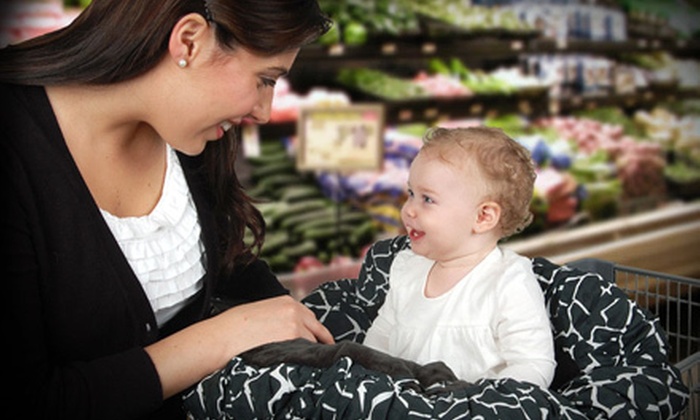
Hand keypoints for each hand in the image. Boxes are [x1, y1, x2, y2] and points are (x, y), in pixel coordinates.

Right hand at [146, 295, 332, 398]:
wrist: (223, 337)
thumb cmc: (234, 326)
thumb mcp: (261, 310)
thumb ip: (279, 315)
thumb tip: (287, 328)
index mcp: (287, 302)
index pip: (310, 317)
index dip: (312, 330)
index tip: (314, 339)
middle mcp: (295, 311)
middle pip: (317, 328)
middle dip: (317, 340)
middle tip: (316, 353)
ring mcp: (296, 326)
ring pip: (314, 342)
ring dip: (310, 351)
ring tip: (303, 361)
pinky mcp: (294, 341)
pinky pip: (308, 353)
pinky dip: (306, 359)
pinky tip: (299, 364)